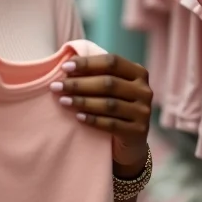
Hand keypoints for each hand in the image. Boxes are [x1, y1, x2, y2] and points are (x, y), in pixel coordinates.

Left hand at [51, 54, 152, 176]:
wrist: (131, 140)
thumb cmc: (114, 104)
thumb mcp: (111, 86)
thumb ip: (96, 73)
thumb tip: (68, 65)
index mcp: (138, 72)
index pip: (112, 62)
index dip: (87, 63)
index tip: (64, 67)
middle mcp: (144, 90)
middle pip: (109, 83)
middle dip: (79, 84)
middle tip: (56, 86)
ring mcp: (143, 112)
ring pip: (109, 104)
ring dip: (82, 101)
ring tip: (63, 100)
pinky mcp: (138, 131)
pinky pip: (111, 124)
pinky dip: (93, 119)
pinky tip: (78, 117)